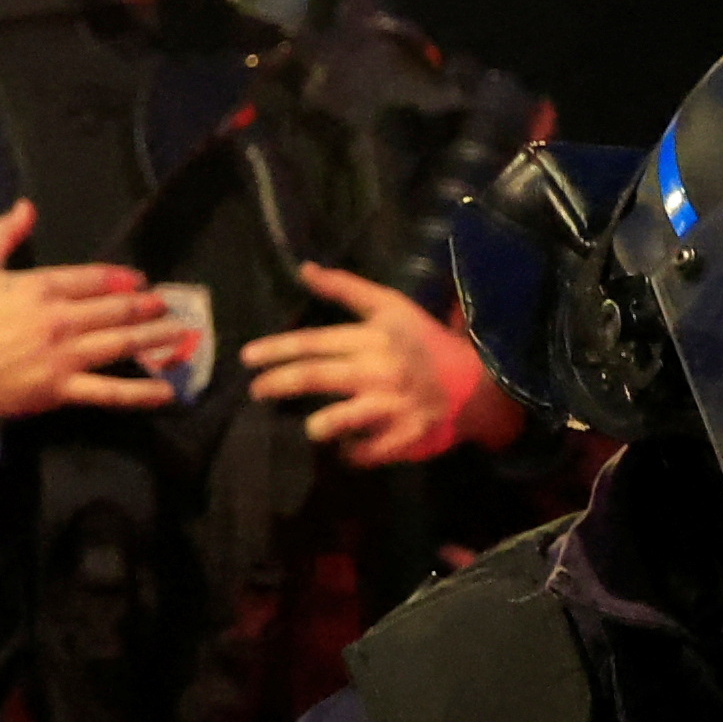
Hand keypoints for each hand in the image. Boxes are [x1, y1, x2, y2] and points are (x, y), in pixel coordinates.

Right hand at [0, 203, 179, 436]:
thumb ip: (3, 234)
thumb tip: (26, 206)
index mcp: (40, 285)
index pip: (93, 279)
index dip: (120, 280)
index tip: (140, 280)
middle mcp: (59, 318)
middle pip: (114, 310)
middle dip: (146, 307)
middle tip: (171, 305)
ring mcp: (62, 357)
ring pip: (120, 345)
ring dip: (154, 339)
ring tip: (181, 334)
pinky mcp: (59, 391)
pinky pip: (108, 392)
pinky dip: (140, 392)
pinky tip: (167, 390)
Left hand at [242, 260, 513, 468]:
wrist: (475, 384)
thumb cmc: (425, 343)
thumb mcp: (390, 306)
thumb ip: (346, 288)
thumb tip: (305, 269)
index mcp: (372, 338)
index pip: (314, 342)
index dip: (276, 350)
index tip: (247, 358)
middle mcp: (378, 370)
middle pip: (315, 377)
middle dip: (278, 384)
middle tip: (256, 392)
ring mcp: (391, 407)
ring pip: (336, 420)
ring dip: (317, 426)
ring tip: (312, 428)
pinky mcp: (404, 439)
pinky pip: (362, 453)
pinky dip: (350, 452)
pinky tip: (347, 447)